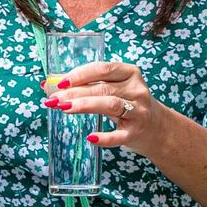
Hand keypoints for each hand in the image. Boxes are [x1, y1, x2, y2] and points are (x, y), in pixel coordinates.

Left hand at [49, 60, 172, 158]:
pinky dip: (105, 137)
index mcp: (129, 73)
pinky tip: (90, 137)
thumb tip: (49, 83)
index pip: (103, 69)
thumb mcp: (112, 88)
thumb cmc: (127, 103)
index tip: (60, 82)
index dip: (80, 74)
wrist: (158, 129)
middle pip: (102, 88)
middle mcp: (136, 90)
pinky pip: (119, 135)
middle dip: (74, 92)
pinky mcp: (137, 132)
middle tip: (53, 99)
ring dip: (85, 105)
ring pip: (110, 104)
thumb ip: (85, 83)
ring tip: (64, 108)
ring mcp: (138, 111)